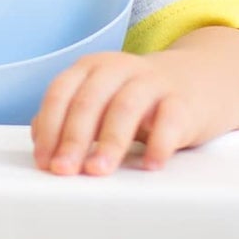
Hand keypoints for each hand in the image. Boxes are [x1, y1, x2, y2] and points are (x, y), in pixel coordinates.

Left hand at [31, 49, 208, 173]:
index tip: (44, 160)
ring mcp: (151, 82)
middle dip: (73, 138)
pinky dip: (158, 143)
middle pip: (88, 101)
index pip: (60, 93)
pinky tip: (150, 165)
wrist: (196, 81)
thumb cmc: (137, 99)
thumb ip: (70, 115)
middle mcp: (117, 68)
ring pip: (125, 108)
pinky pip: (169, 120)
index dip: (49, 126)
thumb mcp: (100, 100)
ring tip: (98, 171)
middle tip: (65, 170)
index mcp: (90, 68)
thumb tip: (42, 140)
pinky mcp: (183, 101)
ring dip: (108, 142)